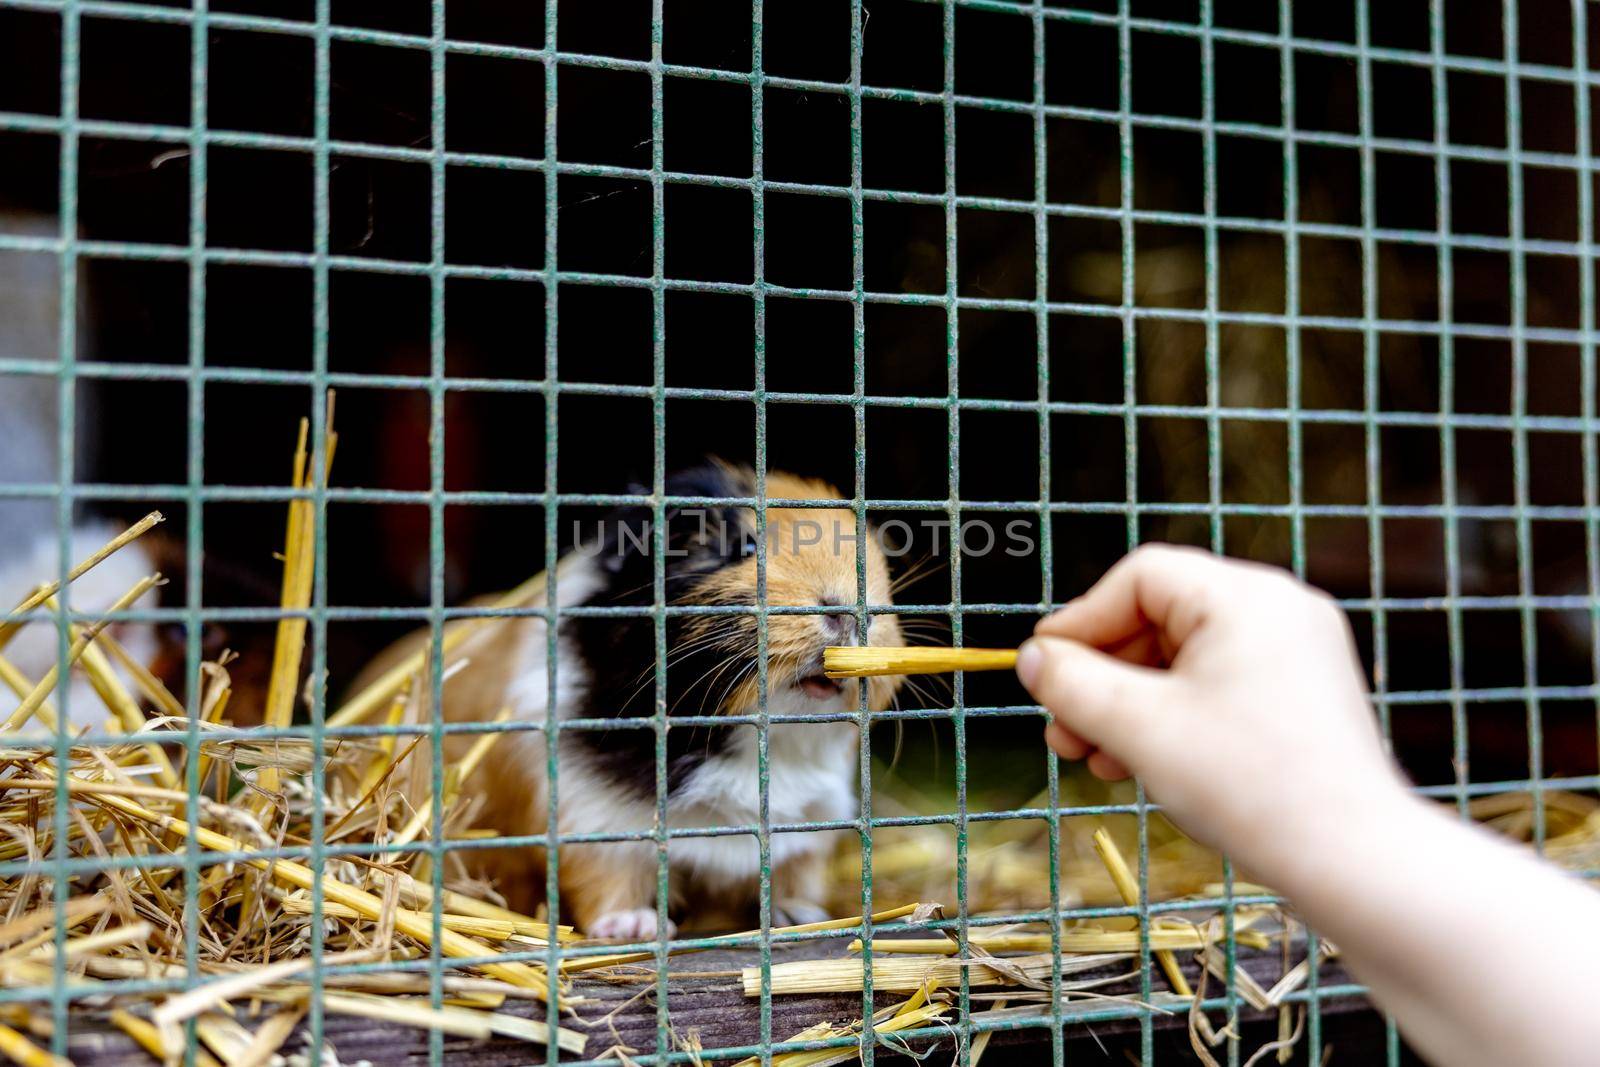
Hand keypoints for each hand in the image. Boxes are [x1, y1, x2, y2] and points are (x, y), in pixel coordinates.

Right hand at [1016, 544, 1408, 879]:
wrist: (1355, 860)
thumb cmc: (1250, 785)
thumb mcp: (1139, 728)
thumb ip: (1073, 684)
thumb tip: (1032, 658)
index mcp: (1245, 597)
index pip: (1140, 578)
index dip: (1081, 622)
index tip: (1043, 670)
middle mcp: (1279, 609)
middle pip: (1160, 618)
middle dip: (1102, 677)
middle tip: (1061, 729)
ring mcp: (1298, 652)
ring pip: (1186, 659)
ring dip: (1130, 704)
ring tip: (1092, 758)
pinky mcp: (1304, 695)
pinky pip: (1219, 685)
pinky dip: (1173, 716)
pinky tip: (1139, 764)